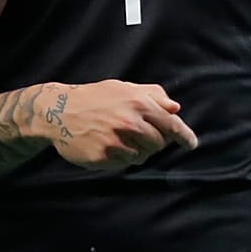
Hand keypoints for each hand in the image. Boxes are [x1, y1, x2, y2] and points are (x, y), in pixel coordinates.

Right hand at [40, 81, 196, 171]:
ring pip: (143, 155)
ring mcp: (117, 142)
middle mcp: (129, 123)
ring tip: (121, 138)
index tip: (192, 144)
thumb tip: (175, 108)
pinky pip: (125, 163)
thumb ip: (151, 95)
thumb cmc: (95, 97)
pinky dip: (122, 157)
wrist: (58, 111)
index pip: (171, 124)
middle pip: (159, 143)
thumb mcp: (123, 88)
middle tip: (140, 135)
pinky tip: (109, 145)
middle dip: (155, 141)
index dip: (184, 136)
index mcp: (137, 103)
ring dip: (138, 150)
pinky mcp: (104, 157)